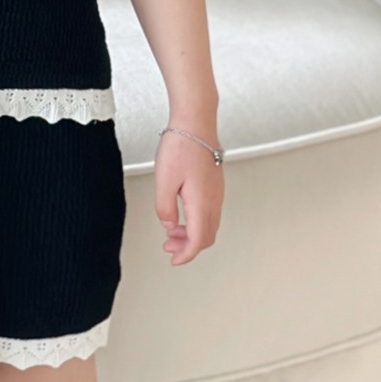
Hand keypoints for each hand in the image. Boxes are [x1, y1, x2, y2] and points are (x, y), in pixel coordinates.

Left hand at [155, 127, 223, 264]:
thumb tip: (169, 225)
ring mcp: (216, 192)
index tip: (174, 260)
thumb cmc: (181, 146)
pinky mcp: (214, 184)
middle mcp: (214, 200)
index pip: (198, 240)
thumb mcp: (164, 180)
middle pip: (207, 236)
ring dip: (191, 233)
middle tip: (169, 248)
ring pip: (209, 224)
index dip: (186, 255)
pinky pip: (209, 211)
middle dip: (188, 247)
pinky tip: (181, 214)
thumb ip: (165, 207)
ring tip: (171, 233)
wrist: (196, 121)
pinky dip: (195, 220)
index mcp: (202, 202)